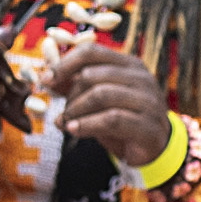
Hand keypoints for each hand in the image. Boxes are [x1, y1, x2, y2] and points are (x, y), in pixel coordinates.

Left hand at [48, 37, 171, 168]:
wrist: (155, 149)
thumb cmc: (124, 121)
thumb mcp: (98, 101)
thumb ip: (77, 87)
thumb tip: (48, 78)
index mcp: (129, 65)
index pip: (92, 52)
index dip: (64, 64)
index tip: (45, 80)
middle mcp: (141, 78)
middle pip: (92, 74)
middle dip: (70, 95)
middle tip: (62, 113)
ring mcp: (148, 101)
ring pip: (101, 95)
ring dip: (76, 110)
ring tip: (66, 123)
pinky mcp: (148, 126)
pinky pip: (111, 119)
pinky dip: (87, 124)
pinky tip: (74, 130)